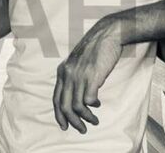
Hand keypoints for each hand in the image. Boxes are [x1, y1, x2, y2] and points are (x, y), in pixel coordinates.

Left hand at [53, 17, 122, 133]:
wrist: (107, 34)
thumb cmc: (95, 48)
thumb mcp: (77, 61)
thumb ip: (73, 75)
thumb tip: (76, 94)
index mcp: (62, 71)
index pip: (56, 99)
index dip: (59, 115)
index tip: (64, 125)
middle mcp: (68, 74)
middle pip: (65, 106)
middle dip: (72, 122)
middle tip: (81, 129)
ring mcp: (79, 76)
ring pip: (77, 107)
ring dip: (86, 118)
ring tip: (94, 121)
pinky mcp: (92, 77)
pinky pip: (89, 100)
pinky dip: (93, 106)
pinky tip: (98, 103)